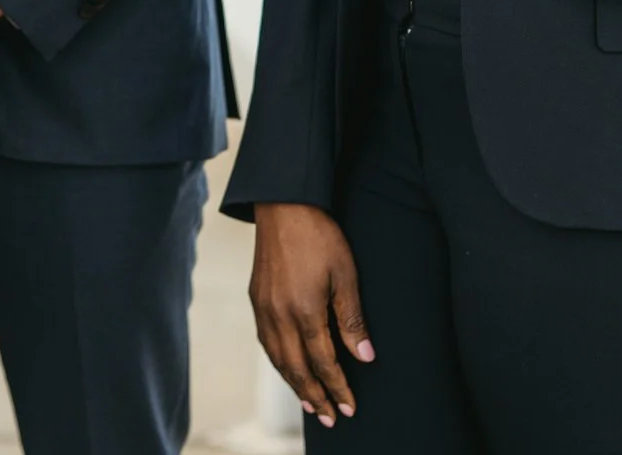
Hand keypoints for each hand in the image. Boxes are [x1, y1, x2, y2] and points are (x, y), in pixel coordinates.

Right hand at [251, 203, 372, 429]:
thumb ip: (352, 320)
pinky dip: (278, 362)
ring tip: (309, 402)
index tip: (349, 407)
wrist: (283, 204)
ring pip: (278, 358)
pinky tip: (287, 367)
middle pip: (297, 368)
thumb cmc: (320, 236)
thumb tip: (365, 357)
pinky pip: (265, 341)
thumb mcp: (346, 275)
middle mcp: (279, 315)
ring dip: (294, 384)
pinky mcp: (256, 298)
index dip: (338, 388)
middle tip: (330, 418)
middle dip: (315, 396)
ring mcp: (263, 307)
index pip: (323, 363)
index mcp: (304, 311)